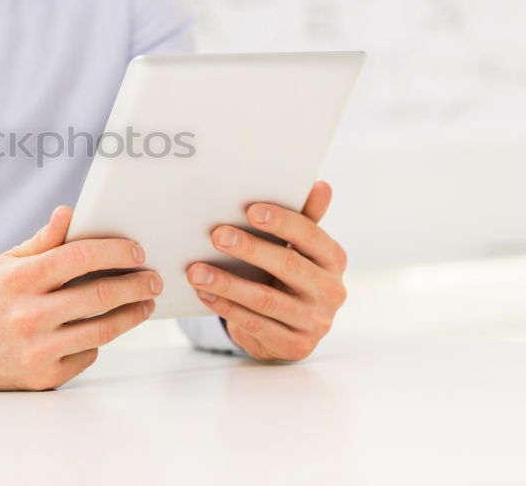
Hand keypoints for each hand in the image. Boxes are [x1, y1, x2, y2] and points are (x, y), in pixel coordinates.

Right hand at [0, 206, 160, 389]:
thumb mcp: (7, 262)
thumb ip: (43, 241)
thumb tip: (70, 212)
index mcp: (19, 279)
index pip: (79, 257)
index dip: (115, 251)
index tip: (137, 250)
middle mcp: (28, 315)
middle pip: (99, 295)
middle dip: (135, 284)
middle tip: (153, 279)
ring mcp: (36, 349)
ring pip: (102, 331)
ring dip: (132, 315)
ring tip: (145, 303)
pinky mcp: (44, 376)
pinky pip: (88, 355)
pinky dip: (101, 340)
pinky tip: (108, 327)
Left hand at [186, 181, 346, 360]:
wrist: (292, 327)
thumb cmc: (291, 275)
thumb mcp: (300, 249)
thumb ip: (305, 219)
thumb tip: (320, 186)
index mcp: (334, 260)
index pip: (311, 236)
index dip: (282, 222)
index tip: (250, 210)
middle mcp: (331, 291)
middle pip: (288, 267)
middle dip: (250, 250)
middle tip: (216, 236)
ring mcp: (315, 322)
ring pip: (266, 299)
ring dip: (227, 284)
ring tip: (196, 271)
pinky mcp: (295, 345)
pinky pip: (255, 324)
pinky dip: (226, 307)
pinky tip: (204, 294)